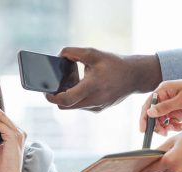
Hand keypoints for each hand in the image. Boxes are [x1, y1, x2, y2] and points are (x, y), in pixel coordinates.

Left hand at [45, 48, 161, 111]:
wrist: (136, 76)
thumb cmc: (115, 64)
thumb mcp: (94, 54)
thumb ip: (74, 53)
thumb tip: (59, 55)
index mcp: (92, 87)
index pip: (66, 100)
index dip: (52, 97)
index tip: (45, 91)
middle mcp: (94, 101)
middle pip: (65, 106)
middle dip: (57, 96)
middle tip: (54, 85)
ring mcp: (96, 107)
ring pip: (73, 106)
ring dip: (67, 97)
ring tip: (72, 82)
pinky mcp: (98, 109)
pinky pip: (81, 106)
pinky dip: (77, 98)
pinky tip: (81, 86)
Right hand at [139, 73, 181, 134]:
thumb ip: (164, 107)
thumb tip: (149, 113)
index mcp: (163, 90)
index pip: (148, 105)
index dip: (144, 118)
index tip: (143, 130)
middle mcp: (165, 98)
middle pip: (154, 115)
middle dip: (158, 125)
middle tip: (164, 132)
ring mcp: (172, 105)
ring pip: (163, 120)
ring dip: (167, 127)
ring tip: (177, 128)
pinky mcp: (178, 112)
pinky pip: (172, 122)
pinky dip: (175, 126)